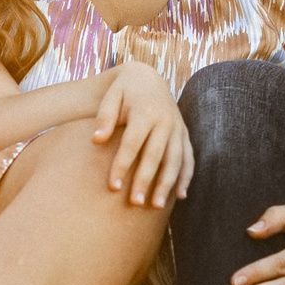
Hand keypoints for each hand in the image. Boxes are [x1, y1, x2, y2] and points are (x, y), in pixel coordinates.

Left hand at [94, 61, 194, 207]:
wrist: (147, 78)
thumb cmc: (124, 91)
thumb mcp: (111, 97)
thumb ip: (104, 118)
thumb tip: (96, 140)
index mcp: (146, 112)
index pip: (132, 144)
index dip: (122, 165)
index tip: (113, 187)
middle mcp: (166, 121)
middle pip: (155, 156)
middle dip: (145, 180)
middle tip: (135, 203)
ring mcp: (178, 128)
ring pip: (175, 160)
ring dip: (167, 184)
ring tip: (156, 206)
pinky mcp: (184, 134)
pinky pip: (188, 158)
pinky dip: (186, 177)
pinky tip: (180, 196)